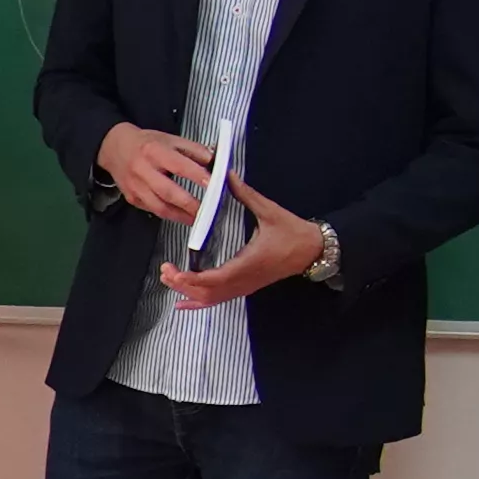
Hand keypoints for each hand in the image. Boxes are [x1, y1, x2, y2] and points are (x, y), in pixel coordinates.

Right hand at [95, 121, 217, 222]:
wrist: (114, 148)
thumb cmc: (146, 143)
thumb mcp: (170, 138)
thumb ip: (193, 149)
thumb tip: (214, 161)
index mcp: (154, 151)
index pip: (179, 165)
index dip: (197, 176)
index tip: (214, 185)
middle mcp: (142, 170)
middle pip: (168, 191)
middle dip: (190, 204)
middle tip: (209, 211)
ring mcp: (135, 187)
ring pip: (159, 207)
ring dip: (181, 216)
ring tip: (198, 219)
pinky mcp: (132, 198)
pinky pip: (153, 210)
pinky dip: (169, 215)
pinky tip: (182, 217)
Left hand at [160, 179, 327, 308]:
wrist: (313, 250)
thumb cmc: (293, 232)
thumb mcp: (269, 210)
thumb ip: (245, 194)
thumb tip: (226, 175)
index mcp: (249, 262)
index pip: (216, 278)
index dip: (194, 278)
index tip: (176, 272)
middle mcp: (245, 280)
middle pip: (208, 293)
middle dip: (183, 284)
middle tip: (165, 270)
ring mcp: (245, 287)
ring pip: (212, 300)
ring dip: (188, 292)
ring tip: (168, 278)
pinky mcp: (246, 287)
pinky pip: (219, 300)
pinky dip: (199, 303)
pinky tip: (182, 302)